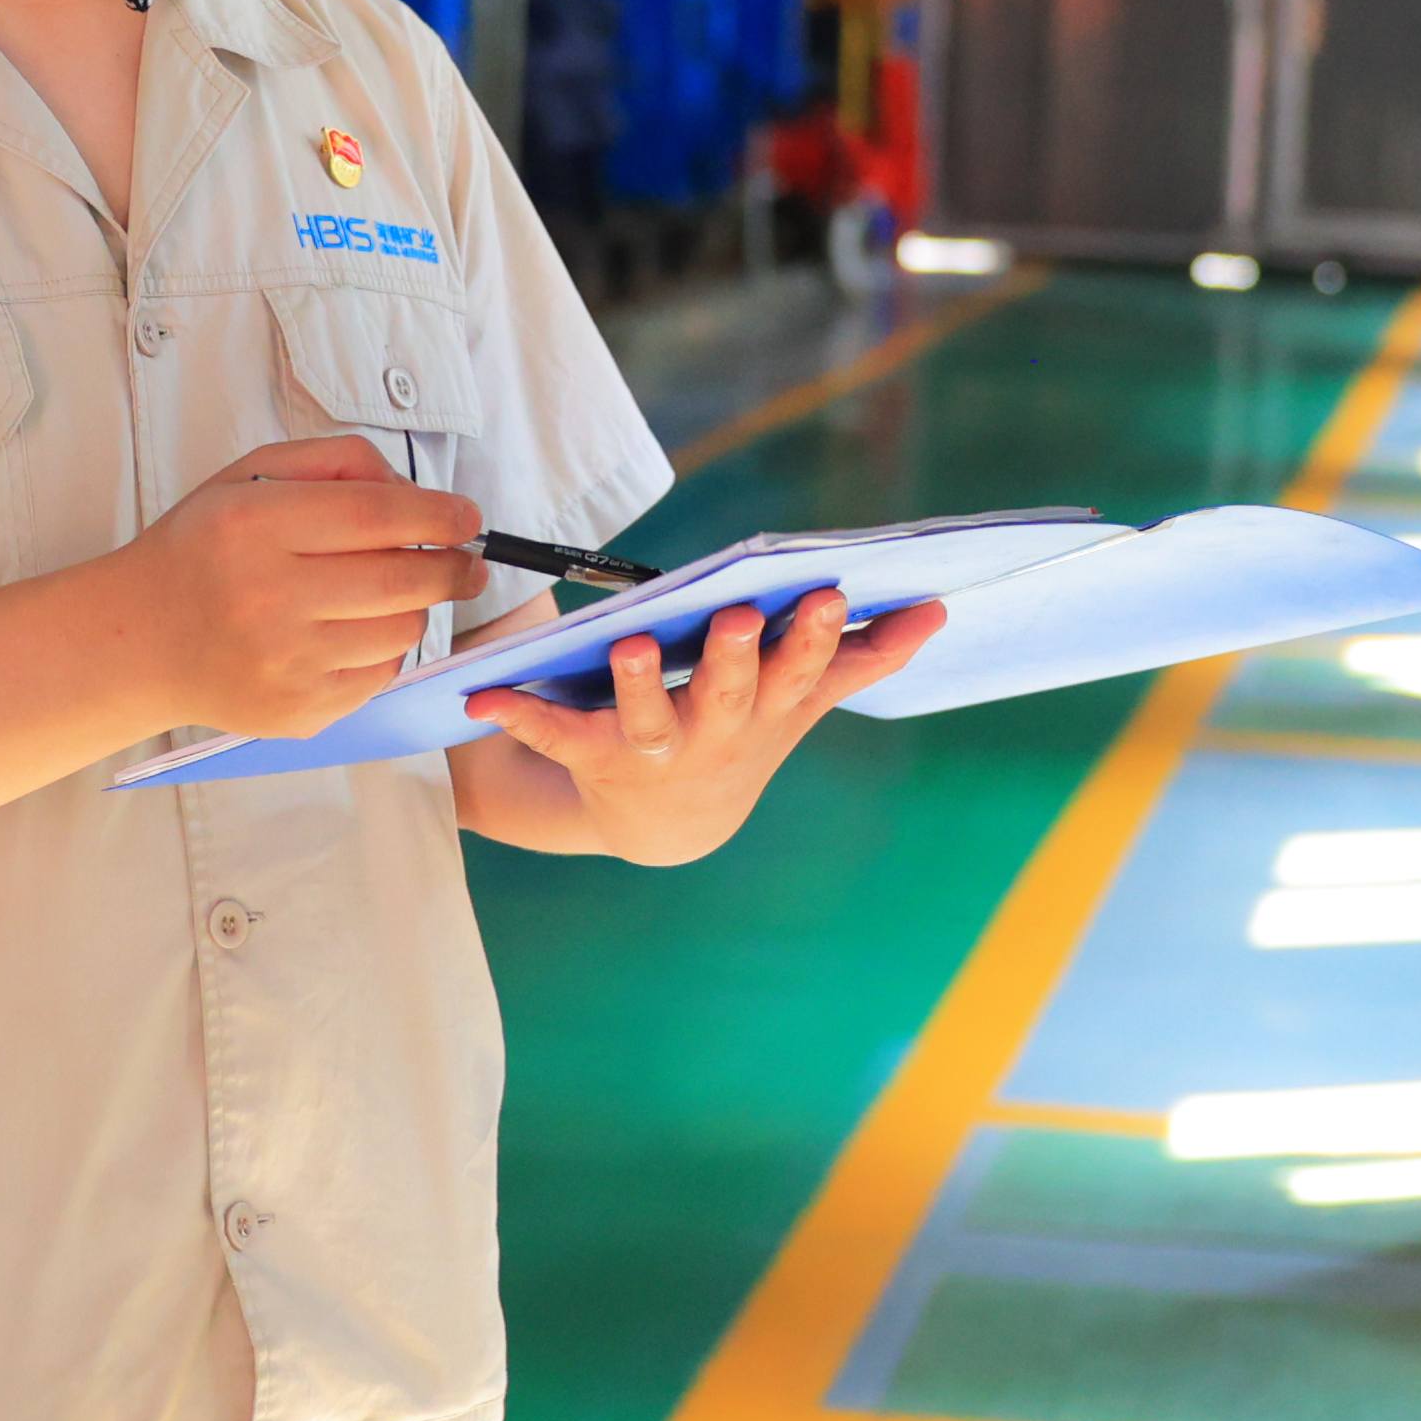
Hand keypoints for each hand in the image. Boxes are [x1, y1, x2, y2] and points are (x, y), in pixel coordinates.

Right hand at [107, 436, 486, 742]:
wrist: (142, 639)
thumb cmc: (205, 548)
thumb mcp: (250, 477)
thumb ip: (335, 464)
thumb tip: (418, 494)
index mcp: (253, 525)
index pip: (375, 515)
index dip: (437, 514)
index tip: (466, 517)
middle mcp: (267, 596)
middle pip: (403, 578)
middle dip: (451, 566)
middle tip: (465, 561)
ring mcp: (284, 663)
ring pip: (402, 630)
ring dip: (413, 607)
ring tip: (388, 593)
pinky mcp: (298, 711)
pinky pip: (380, 675)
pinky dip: (382, 649)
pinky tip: (350, 632)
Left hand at [461, 587, 950, 866]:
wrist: (667, 825)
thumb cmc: (740, 733)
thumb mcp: (801, 700)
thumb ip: (863, 657)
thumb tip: (936, 609)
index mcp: (766, 709)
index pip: (799, 671)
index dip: (813, 638)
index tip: (829, 595)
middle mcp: (714, 734)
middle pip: (728, 694)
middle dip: (735, 658)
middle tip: (737, 616)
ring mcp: (652, 749)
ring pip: (647, 718)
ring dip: (640, 684)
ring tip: (632, 643)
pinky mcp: (593, 756)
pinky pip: (554, 733)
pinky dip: (518, 713)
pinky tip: (484, 694)